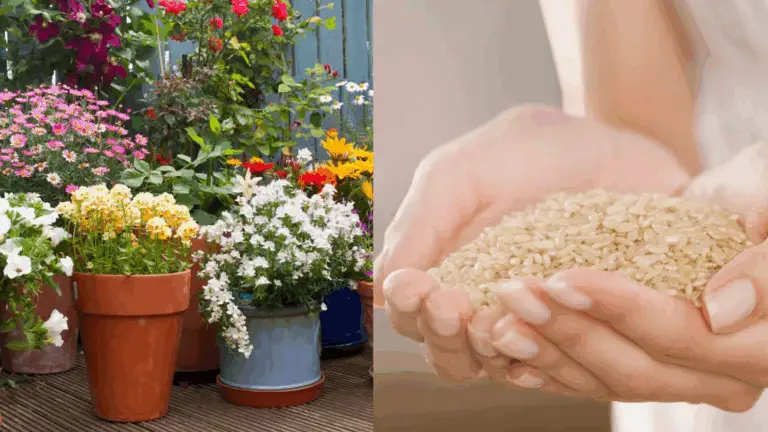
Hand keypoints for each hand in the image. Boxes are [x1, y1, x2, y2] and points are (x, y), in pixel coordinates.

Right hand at [375, 105, 689, 381]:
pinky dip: (535, 364)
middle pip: (443, 350)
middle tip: (453, 305)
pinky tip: (535, 349)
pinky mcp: (574, 328)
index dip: (408, 307)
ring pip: (489, 366)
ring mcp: (527, 319)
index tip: (418, 286)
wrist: (611, 145)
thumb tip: (387, 285)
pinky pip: (549, 366)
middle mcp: (478, 300)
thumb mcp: (459, 174)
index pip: (409, 310)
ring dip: (481, 353)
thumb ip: (419, 225)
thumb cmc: (529, 151)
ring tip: (494, 320)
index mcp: (441, 265)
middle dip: (441, 334)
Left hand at [478, 142, 767, 410]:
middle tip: (515, 294)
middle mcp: (720, 375)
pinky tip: (503, 349)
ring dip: (545, 351)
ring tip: (496, 320)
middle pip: (635, 369)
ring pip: (602, 382)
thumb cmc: (755, 194)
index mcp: (761, 345)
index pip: (687, 338)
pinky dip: (544, 365)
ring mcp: (675, 378)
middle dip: (568, 331)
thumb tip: (721, 310)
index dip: (622, 312)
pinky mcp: (638, 368)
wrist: (729, 204)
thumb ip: (766, 264)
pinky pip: (586, 381)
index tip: (565, 279)